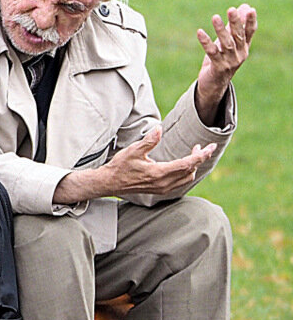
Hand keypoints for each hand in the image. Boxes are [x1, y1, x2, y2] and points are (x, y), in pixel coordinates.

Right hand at [54, 127, 215, 201]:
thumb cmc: (120, 166)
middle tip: (201, 146)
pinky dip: (186, 173)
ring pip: (187, 178)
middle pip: (190, 170)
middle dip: (199, 158)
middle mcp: (163, 183)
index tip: (210, 146)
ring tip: (192, 154)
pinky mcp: (160, 190)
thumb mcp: (133, 151)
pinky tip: (183, 165)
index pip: (187, 164)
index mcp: (159, 173)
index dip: (201, 155)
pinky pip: (180, 182)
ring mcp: (162, 188)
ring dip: (193, 166)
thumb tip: (159, 128)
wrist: (109, 183)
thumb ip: (149, 140)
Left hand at [195, 4, 256, 123]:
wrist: (214, 84)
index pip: (250, 32)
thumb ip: (235, 26)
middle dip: (235, 22)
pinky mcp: (218, 67)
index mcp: (244, 47)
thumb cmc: (222, 59)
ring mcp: (230, 62)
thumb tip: (244, 7)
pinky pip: (211, 52)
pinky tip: (200, 32)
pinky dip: (206, 42)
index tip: (250, 10)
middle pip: (238, 36)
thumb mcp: (229, 42)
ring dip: (220, 30)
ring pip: (225, 44)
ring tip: (215, 17)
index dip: (250, 22)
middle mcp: (240, 54)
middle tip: (231, 10)